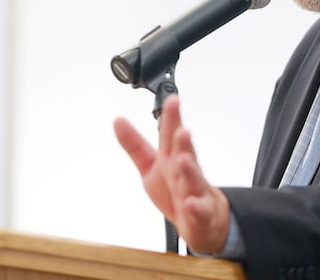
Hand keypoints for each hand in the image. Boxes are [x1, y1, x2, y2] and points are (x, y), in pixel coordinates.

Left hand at [114, 94, 230, 253]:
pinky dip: (196, 207)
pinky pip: (199, 210)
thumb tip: (118, 120)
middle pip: (186, 154)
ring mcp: (194, 191)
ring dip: (190, 170)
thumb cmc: (175, 190)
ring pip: (193, 179)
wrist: (202, 220)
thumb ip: (134, 145)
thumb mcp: (150, 166)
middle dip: (183, 142)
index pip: (171, 134)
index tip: (172, 100)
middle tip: (182, 130)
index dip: (172, 117)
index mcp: (172, 158)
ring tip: (184, 159)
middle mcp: (185, 171)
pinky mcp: (200, 213)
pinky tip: (190, 203)